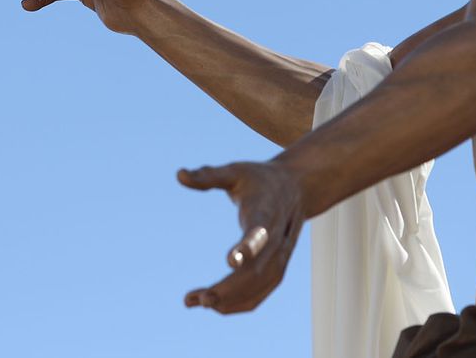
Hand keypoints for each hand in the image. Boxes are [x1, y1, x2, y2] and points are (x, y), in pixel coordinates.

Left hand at [177, 160, 304, 313]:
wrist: (296, 187)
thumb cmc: (259, 179)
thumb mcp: (235, 171)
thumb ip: (208, 176)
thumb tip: (179, 174)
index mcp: (266, 213)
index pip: (260, 233)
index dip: (248, 247)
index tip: (229, 261)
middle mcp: (277, 240)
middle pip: (257, 271)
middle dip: (229, 288)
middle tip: (200, 299)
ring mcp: (280, 258)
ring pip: (259, 287)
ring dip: (230, 300)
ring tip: (195, 301)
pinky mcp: (277, 269)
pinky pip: (260, 293)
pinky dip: (237, 303)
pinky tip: (212, 304)